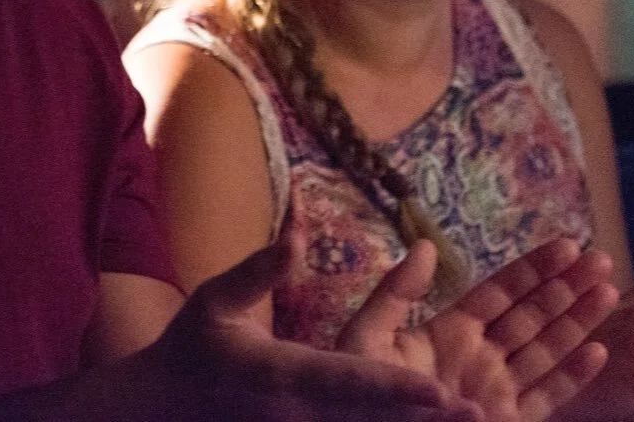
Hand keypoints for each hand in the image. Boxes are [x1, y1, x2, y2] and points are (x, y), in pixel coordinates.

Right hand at [127, 230, 482, 421]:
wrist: (156, 413)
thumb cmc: (191, 348)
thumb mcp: (216, 300)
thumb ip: (259, 269)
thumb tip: (300, 229)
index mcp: (279, 375)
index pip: (347, 382)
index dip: (395, 390)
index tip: (439, 391)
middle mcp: (295, 417)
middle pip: (370, 421)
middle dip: (423, 421)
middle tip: (476, 413)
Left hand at [340, 237, 616, 421]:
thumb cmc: (357, 394)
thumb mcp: (368, 336)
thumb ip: (396, 292)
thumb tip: (424, 244)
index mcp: (450, 332)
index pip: (501, 293)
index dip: (533, 269)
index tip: (566, 244)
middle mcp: (481, 358)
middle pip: (532, 315)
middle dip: (567, 287)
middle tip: (600, 258)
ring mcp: (497, 392)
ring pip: (547, 350)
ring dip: (578, 321)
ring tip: (608, 289)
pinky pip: (547, 397)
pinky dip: (573, 376)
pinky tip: (597, 351)